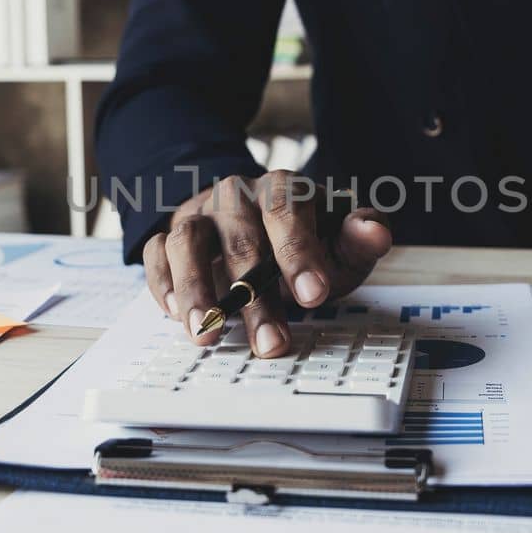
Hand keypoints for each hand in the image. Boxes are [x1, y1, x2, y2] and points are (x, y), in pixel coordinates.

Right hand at [142, 170, 392, 356]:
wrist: (260, 228)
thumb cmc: (307, 242)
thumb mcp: (340, 241)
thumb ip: (360, 237)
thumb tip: (376, 232)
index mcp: (282, 188)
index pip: (287, 211)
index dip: (299, 253)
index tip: (313, 296)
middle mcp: (235, 195)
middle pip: (240, 237)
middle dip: (256, 296)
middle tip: (270, 344)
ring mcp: (198, 214)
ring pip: (187, 241)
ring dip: (196, 290)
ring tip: (207, 335)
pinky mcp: (169, 236)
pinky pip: (155, 254)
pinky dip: (161, 283)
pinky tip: (176, 316)